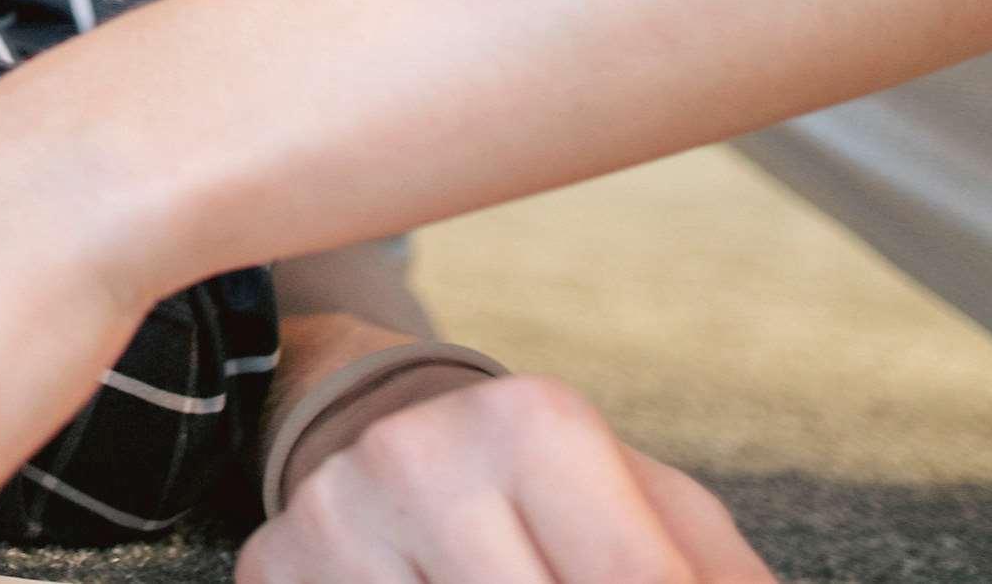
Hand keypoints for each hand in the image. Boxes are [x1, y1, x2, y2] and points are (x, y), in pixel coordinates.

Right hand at [240, 376, 774, 583]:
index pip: (634, 582)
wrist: (387, 433)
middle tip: (564, 580)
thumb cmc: (554, 491)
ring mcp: (332, 516)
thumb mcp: (659, 514)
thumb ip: (720, 578)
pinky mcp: (271, 566)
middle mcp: (415, 454)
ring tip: (515, 572)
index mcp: (530, 423)